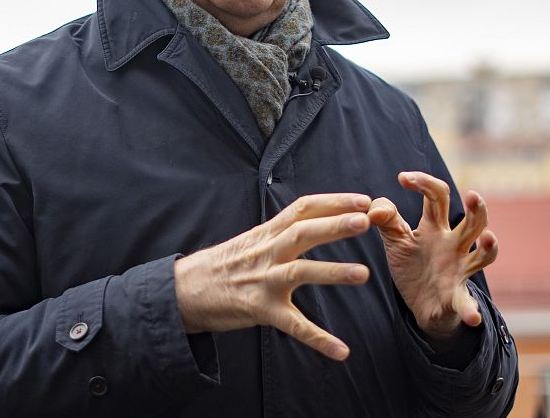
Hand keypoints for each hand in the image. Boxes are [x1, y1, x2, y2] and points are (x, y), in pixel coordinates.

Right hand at [173, 193, 371, 360]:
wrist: (183, 291)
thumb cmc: (223, 264)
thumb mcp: (252, 239)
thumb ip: (281, 230)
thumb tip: (313, 218)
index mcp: (267, 233)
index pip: (303, 209)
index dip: (333, 202)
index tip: (362, 199)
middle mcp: (267, 252)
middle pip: (303, 232)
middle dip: (335, 225)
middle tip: (366, 220)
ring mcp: (264, 281)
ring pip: (301, 272)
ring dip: (333, 272)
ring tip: (364, 274)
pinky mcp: (260, 310)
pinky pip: (293, 326)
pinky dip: (318, 339)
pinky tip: (341, 350)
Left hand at [367, 171, 498, 341]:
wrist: (420, 306)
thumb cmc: (413, 265)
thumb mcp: (396, 239)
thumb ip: (385, 219)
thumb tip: (371, 209)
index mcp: (436, 227)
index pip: (438, 196)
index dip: (424, 182)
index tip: (402, 178)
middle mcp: (454, 245)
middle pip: (473, 222)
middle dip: (477, 208)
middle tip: (473, 195)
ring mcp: (459, 270)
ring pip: (483, 256)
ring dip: (490, 248)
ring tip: (489, 239)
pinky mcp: (456, 298)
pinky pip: (466, 303)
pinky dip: (471, 310)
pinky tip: (472, 317)